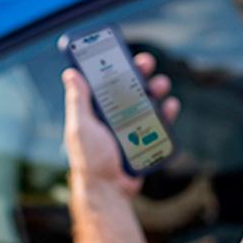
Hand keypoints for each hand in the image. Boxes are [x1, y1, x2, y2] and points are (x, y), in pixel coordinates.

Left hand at [62, 52, 179, 197]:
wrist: (110, 189)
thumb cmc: (90, 160)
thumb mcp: (81, 127)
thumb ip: (78, 101)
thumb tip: (71, 73)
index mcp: (97, 111)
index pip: (106, 82)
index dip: (115, 66)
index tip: (122, 53)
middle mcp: (115, 116)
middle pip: (130, 88)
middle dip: (140, 73)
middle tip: (146, 63)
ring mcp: (132, 127)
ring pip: (148, 102)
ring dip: (156, 89)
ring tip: (161, 84)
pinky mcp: (147, 139)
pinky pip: (160, 122)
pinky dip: (167, 112)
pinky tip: (171, 105)